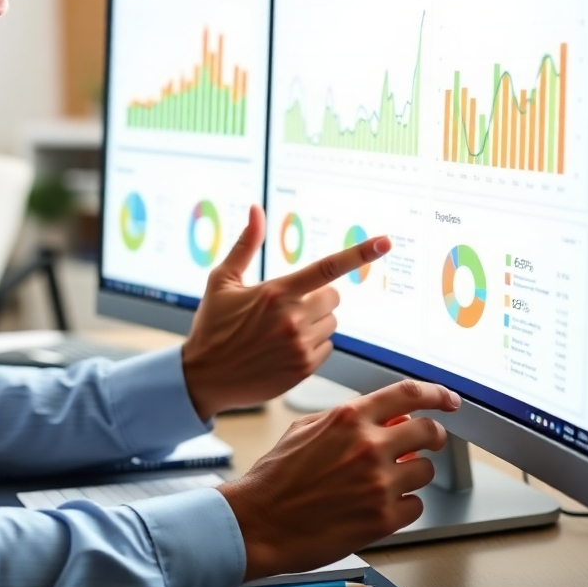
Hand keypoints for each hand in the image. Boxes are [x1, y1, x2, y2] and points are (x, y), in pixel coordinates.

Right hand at [181, 205, 390, 419]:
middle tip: (290, 305)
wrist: (203, 377)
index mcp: (276, 292)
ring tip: (282, 330)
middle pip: (333, 298)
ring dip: (315, 322)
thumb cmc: (211, 326)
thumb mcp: (222, 280)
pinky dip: (312, 346)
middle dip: (317, 297)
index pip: (327, 268)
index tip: (384, 242)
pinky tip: (285, 348)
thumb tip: (256, 209)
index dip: (359, 253)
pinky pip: (326, 348)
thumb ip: (245, 244)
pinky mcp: (303, 369)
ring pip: (330, 324)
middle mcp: (292, 318)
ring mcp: (300, 346)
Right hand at [218, 380, 460, 580]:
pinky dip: (403, 505)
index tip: (449, 400)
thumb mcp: (304, 429)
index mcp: (348, 418)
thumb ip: (344, 418)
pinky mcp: (383, 519)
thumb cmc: (277, 477)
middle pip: (428, 432)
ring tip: (387, 479)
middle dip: (433, 436)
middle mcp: (368, 446)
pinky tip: (379, 504)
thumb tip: (375, 415)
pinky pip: (416, 506)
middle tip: (427, 443)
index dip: (436, 394)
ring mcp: (378, 484)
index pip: (408, 394)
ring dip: (412, 473)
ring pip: (425, 471)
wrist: (261, 521)